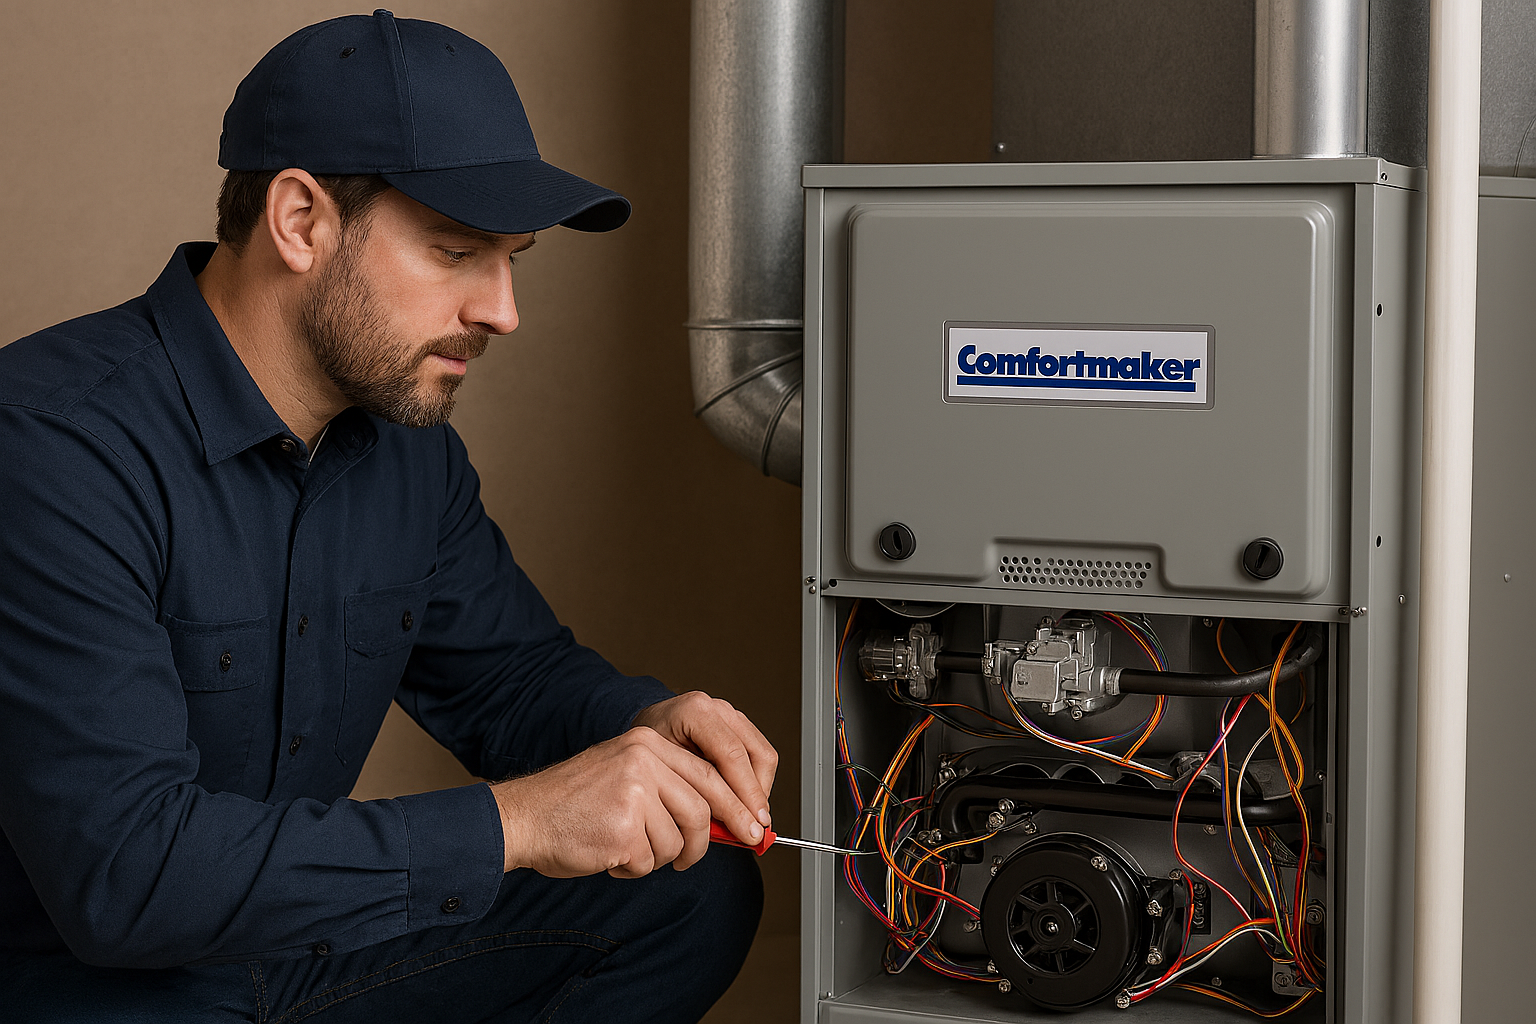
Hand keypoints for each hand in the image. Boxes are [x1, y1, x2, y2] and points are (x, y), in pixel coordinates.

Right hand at [490, 714, 770, 877]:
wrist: (524, 817)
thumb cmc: (576, 804)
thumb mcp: (626, 775)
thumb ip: (671, 788)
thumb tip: (724, 820)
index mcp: (648, 743)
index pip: (710, 774)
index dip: (737, 805)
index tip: (753, 828)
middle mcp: (644, 761)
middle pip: (701, 809)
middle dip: (709, 840)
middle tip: (702, 857)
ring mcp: (634, 793)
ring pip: (677, 841)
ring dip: (657, 856)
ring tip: (628, 848)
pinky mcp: (623, 828)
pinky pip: (649, 860)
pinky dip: (633, 867)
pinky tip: (609, 855)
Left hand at [630, 691, 777, 837]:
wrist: (644, 736)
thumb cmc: (647, 755)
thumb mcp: (661, 773)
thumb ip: (694, 793)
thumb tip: (727, 827)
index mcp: (695, 712)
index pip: (732, 755)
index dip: (746, 793)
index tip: (753, 823)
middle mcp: (717, 708)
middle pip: (757, 754)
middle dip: (757, 797)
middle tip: (756, 828)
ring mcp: (731, 714)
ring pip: (764, 756)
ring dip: (760, 791)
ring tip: (748, 818)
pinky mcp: (739, 725)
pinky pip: (760, 755)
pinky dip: (757, 783)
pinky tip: (743, 803)